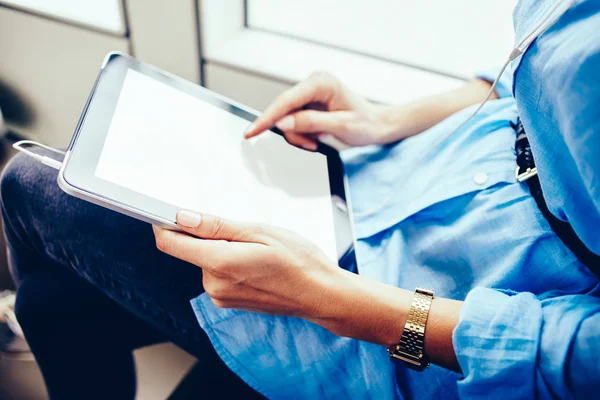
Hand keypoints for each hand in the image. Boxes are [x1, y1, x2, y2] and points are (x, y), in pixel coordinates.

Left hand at [153, 210, 344, 317]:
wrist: (320, 294)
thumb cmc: (299, 261)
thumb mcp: (260, 231)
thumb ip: (216, 226)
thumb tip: (183, 217)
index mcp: (219, 263)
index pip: (171, 243)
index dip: (164, 224)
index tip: (167, 211)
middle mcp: (214, 284)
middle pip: (191, 250)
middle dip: (208, 235)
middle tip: (243, 232)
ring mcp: (221, 296)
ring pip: (206, 261)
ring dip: (222, 250)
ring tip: (256, 250)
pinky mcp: (228, 302)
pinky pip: (217, 275)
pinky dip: (230, 264)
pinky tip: (256, 264)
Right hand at [244, 71, 391, 148]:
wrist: (378, 126)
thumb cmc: (366, 124)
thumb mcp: (340, 126)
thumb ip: (310, 123)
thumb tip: (283, 122)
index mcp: (321, 83)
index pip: (286, 101)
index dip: (267, 118)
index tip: (252, 132)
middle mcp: (313, 83)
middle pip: (284, 111)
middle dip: (293, 132)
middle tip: (312, 144)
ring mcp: (309, 93)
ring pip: (287, 119)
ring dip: (298, 135)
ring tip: (318, 141)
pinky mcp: (308, 103)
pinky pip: (293, 121)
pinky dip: (301, 134)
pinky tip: (315, 138)